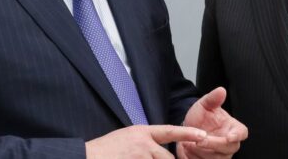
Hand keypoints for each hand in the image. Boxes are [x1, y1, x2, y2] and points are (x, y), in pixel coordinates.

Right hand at [86, 125, 206, 158]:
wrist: (85, 156)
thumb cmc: (102, 151)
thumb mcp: (125, 138)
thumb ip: (143, 142)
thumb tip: (156, 150)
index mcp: (141, 132)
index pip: (170, 131)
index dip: (188, 133)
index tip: (203, 136)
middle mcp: (143, 143)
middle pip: (167, 157)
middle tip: (148, 158)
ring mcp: (140, 157)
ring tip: (132, 158)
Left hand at [178, 87, 247, 158]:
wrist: (189, 129)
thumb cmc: (201, 116)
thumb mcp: (204, 105)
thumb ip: (213, 98)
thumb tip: (221, 90)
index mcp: (233, 128)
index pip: (241, 133)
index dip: (237, 135)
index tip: (230, 136)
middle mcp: (230, 143)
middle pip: (228, 148)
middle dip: (213, 144)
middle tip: (199, 140)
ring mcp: (221, 155)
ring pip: (216, 158)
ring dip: (202, 152)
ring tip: (188, 143)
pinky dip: (195, 158)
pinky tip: (187, 150)